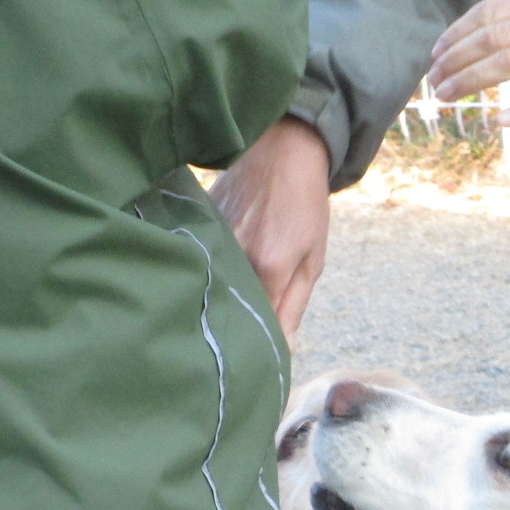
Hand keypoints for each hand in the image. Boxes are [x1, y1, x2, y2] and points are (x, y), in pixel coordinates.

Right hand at [211, 117, 332, 339]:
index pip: (256, 324)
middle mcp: (234, 253)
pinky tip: (216, 268)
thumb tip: (282, 351)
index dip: (256, 344)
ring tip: (226, 302)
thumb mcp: (311, 260)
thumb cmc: (305, 204)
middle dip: (235, 325)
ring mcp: (212, 236)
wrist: (283, 147)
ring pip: (213, 283)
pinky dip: (211, 268)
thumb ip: (293, 307)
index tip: (255, 363)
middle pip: (229, 306)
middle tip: (236, 340)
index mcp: (268, 266)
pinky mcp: (199, 222)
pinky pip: (203, 257)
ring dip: (221, 295)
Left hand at [426, 0, 509, 126]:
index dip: (457, 32)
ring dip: (470, 81)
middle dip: (455, 59)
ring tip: (447, 96)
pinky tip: (498, 120)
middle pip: (492, 37)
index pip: (491, 11)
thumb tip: (484, 39)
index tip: (437, 52)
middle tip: (433, 80)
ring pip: (507, 63)